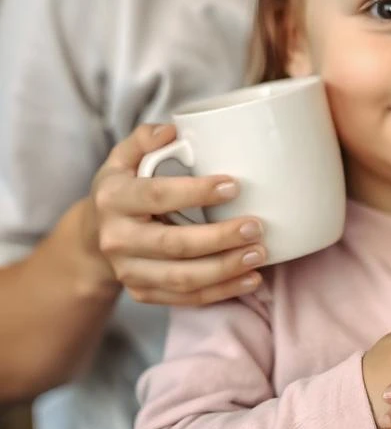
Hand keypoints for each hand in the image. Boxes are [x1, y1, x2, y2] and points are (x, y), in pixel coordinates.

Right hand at [88, 124, 267, 304]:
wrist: (94, 237)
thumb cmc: (123, 190)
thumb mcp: (123, 158)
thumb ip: (144, 139)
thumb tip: (172, 130)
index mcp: (114, 199)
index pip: (156, 195)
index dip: (196, 192)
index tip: (234, 185)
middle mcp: (117, 239)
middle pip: (173, 244)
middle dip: (219, 238)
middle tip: (257, 227)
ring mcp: (129, 271)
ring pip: (181, 278)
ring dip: (225, 269)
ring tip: (259, 254)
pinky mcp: (142, 293)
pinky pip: (185, 298)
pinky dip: (221, 292)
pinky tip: (251, 278)